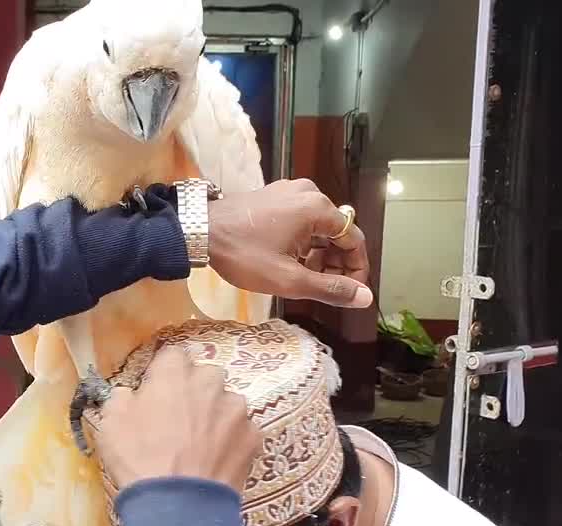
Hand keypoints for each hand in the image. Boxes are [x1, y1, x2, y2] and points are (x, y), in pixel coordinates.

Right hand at [86, 347, 261, 496]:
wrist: (179, 505)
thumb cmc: (139, 459)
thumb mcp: (111, 424)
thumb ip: (122, 398)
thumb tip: (130, 395)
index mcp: (175, 373)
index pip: (173, 355)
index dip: (164, 374)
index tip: (157, 392)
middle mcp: (211, 382)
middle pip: (205, 376)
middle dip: (195, 391)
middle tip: (180, 419)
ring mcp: (237, 410)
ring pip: (227, 404)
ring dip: (216, 416)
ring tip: (201, 445)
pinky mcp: (254, 437)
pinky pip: (242, 431)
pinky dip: (231, 441)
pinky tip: (216, 461)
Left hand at [208, 178, 372, 308]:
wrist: (197, 231)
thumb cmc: (242, 254)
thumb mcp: (288, 279)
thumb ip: (329, 288)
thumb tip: (365, 297)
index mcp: (318, 208)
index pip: (354, 240)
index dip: (356, 270)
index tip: (349, 292)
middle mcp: (309, 193)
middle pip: (337, 232)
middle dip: (335, 263)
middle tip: (323, 289)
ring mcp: (290, 191)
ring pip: (318, 227)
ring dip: (319, 254)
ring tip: (304, 278)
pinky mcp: (274, 196)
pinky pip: (301, 220)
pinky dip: (303, 242)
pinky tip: (290, 261)